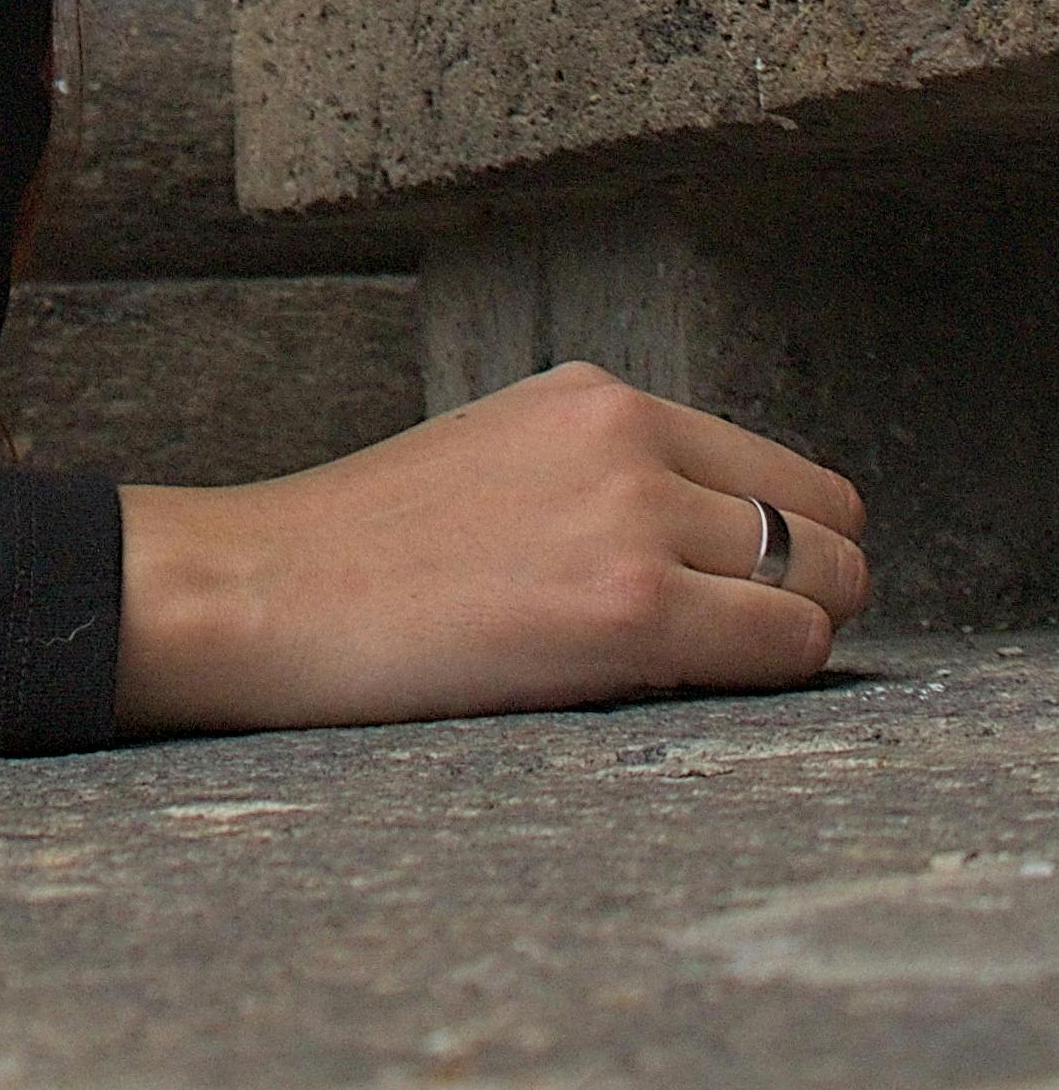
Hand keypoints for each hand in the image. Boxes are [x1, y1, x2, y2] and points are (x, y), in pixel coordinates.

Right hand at [114, 361, 872, 731]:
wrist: (264, 590)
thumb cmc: (362, 553)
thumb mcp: (498, 462)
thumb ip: (604, 479)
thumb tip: (713, 549)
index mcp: (594, 397)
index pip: (780, 471)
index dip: (787, 546)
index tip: (752, 598)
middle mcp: (627, 437)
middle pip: (825, 519)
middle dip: (813, 590)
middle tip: (746, 648)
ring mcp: (634, 520)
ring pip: (824, 585)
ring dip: (794, 639)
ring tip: (713, 676)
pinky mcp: (629, 610)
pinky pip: (784, 647)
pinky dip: (769, 677)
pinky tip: (690, 693)